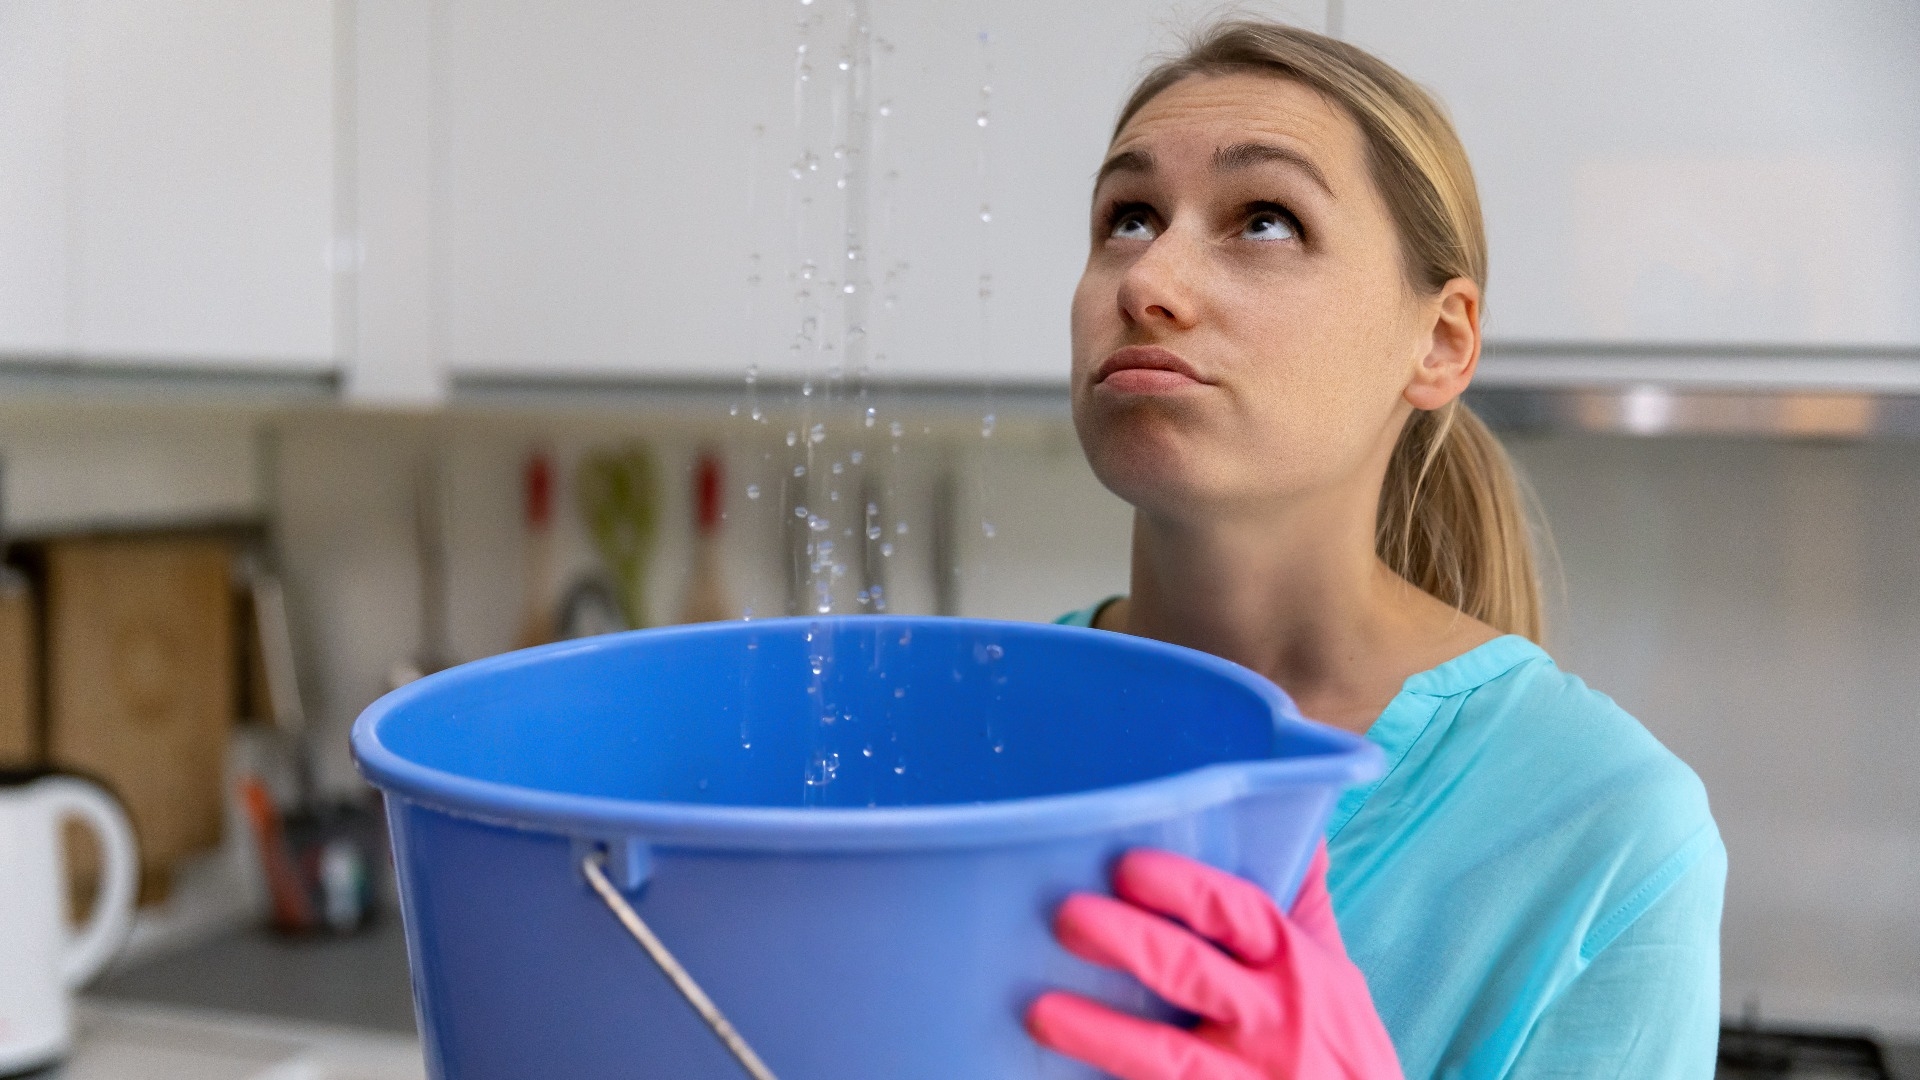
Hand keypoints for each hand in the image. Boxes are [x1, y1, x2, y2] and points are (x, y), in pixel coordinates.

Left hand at [1026, 843, 1401, 1079]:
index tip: (1127, 867)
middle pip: (1191, 972)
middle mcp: (1270, 1019)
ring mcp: (1240, 1079)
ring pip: (1165, 1058)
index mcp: (1293, 963)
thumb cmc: (1339, 1044)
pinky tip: (1059, 1076)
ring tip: (1041, 1011)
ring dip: (1101, 1033)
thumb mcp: (1336, 969)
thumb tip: (1296, 821)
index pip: (1235, 911)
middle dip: (1129, 942)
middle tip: (1068, 917)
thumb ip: (1302, 899)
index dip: (1181, 888)